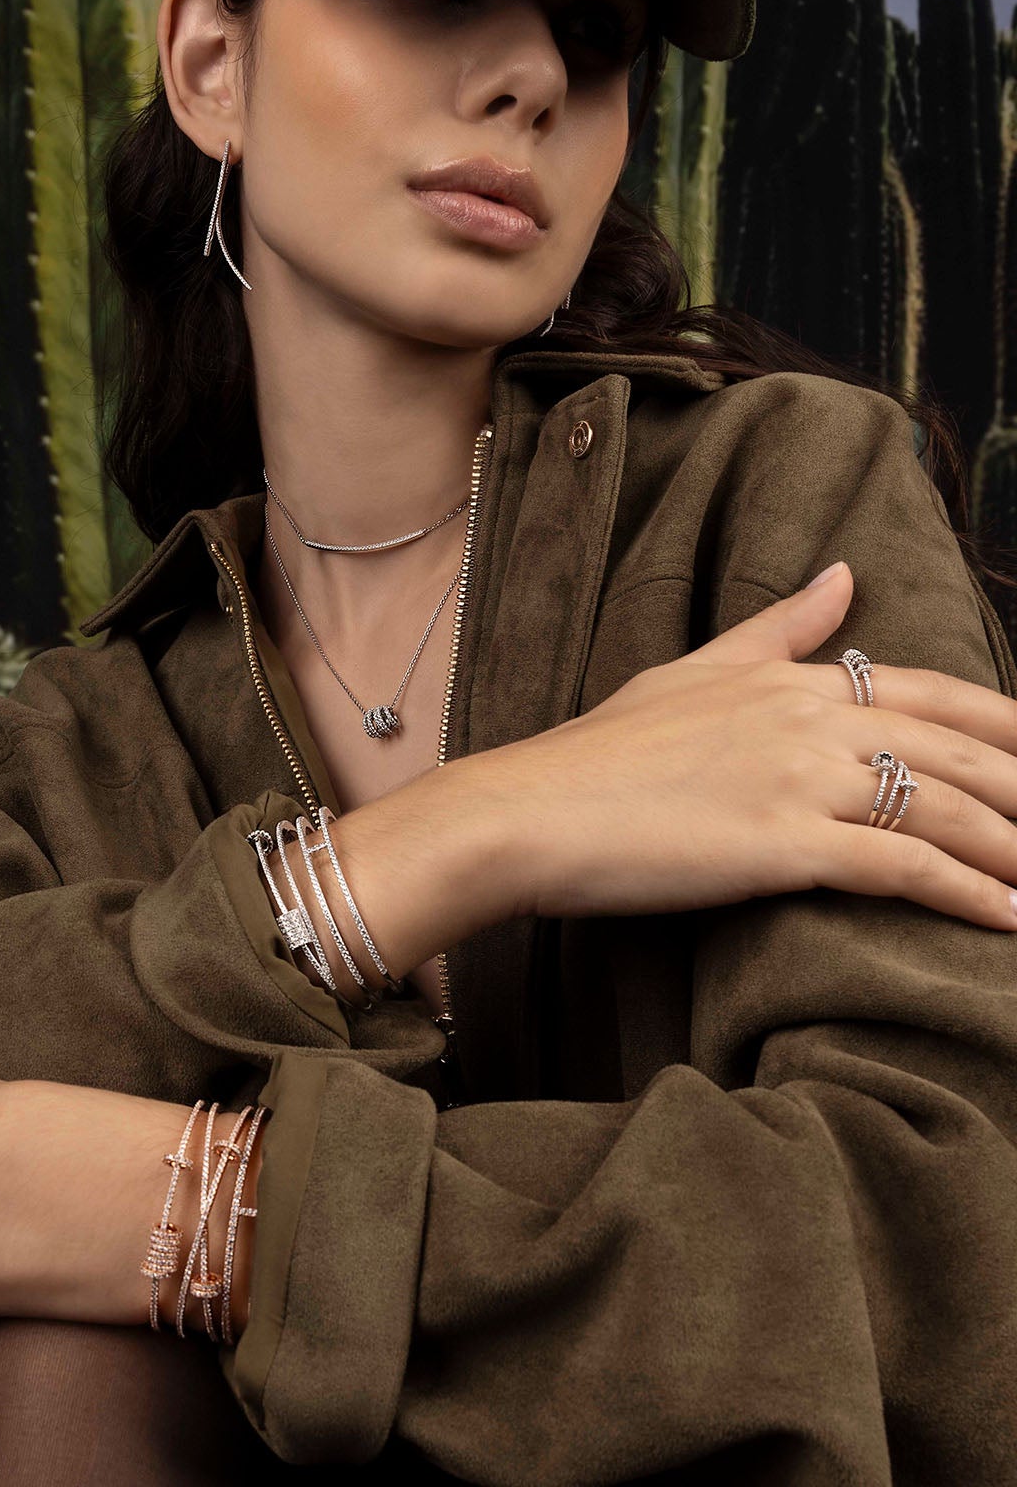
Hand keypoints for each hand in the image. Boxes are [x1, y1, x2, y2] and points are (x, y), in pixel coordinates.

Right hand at [499, 562, 1016, 930]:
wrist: (529, 814)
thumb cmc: (600, 755)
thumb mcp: (692, 674)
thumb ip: (778, 630)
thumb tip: (842, 574)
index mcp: (791, 679)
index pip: (931, 692)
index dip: (1005, 726)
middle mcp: (810, 718)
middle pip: (959, 751)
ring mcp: (799, 778)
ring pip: (946, 810)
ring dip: (1014, 853)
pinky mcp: (783, 843)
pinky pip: (903, 868)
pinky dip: (967, 897)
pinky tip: (1008, 922)